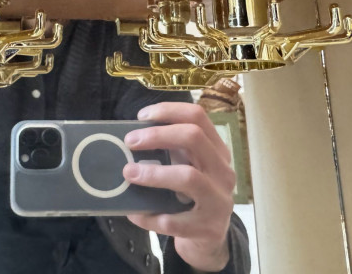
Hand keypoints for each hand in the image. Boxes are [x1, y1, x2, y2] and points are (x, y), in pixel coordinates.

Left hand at [122, 102, 235, 271]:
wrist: (209, 240)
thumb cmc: (192, 196)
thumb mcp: (188, 167)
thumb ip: (170, 151)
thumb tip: (132, 137)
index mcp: (217, 151)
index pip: (198, 117)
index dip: (168, 111)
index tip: (141, 116)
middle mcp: (223, 171)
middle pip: (194, 137)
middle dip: (157, 135)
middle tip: (130, 142)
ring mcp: (219, 200)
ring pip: (188, 177)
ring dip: (153, 174)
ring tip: (129, 173)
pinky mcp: (208, 228)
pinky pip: (174, 220)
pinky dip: (149, 216)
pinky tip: (135, 213)